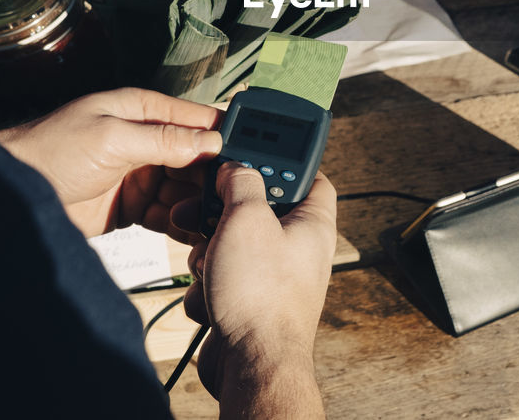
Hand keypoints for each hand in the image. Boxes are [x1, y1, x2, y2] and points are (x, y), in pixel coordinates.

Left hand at [0, 87, 221, 239]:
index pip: (195, 117)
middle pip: (196, 156)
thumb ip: (163, 140)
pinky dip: (182, 222)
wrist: (13, 197)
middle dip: (215, 174)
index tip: (252, 148)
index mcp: (141, 111)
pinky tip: (196, 231)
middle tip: (237, 194)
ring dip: (201, 201)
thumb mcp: (112, 138)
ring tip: (219, 217)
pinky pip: (168, 213)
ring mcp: (139, 175)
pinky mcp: (131, 207)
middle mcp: (144, 140)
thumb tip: (211, 140)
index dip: (224, 131)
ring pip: (185, 188)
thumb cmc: (51, 151)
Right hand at [177, 164, 335, 416]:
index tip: (251, 154)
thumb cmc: (261, 295)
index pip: (309, 175)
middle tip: (204, 211)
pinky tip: (212, 298)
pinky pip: (221, 277)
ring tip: (210, 266)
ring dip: (209, 252)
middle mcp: (298, 249)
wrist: (250, 365)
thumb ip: (241, 182)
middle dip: (223, 212)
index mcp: (313, 222)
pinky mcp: (249, 301)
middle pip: (258, 209)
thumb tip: (235, 169)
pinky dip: (208, 285)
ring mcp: (273, 278)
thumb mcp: (247, 218)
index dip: (281, 161)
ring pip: (232, 243)